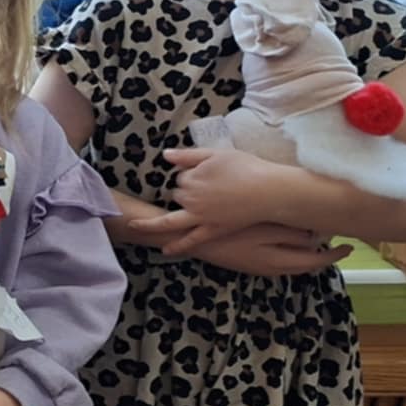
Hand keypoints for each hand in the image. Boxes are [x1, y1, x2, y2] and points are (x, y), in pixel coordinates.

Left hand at [158, 148, 287, 241]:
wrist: (270, 190)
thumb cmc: (246, 168)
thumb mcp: (217, 154)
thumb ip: (189, 155)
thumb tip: (165, 155)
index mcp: (192, 178)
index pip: (181, 177)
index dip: (191, 174)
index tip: (207, 174)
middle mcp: (191, 198)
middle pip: (178, 195)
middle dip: (185, 193)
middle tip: (207, 190)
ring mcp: (200, 217)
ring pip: (172, 218)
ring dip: (153, 223)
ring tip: (135, 225)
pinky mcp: (212, 230)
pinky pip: (191, 240)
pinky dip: (177, 246)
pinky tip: (165, 250)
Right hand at [167, 220, 349, 276]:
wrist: (191, 239)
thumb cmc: (227, 230)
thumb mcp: (261, 229)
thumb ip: (290, 235)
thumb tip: (316, 238)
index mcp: (276, 261)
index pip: (314, 261)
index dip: (334, 254)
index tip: (349, 246)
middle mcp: (271, 268)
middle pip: (306, 266)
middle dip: (325, 257)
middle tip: (341, 245)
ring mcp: (259, 267)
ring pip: (294, 265)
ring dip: (309, 255)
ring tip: (322, 243)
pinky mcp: (250, 263)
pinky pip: (282, 262)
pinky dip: (294, 255)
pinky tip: (294, 242)